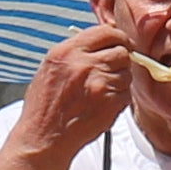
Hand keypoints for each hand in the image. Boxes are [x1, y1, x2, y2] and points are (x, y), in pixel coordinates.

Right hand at [2, 23, 131, 167]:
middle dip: (120, 61)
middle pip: (121, 51)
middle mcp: (84, 63)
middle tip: (112, 71)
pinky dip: (119, 99)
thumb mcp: (51, 67)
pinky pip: (126, 94)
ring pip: (126, 74)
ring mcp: (99, 83)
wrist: (44, 137)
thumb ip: (76, 52)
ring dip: (119, 82)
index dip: (118, 37)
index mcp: (67, 51)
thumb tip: (102, 43)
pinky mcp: (110, 102)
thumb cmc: (45, 106)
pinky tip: (101, 105)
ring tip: (100, 93)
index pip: (106, 31)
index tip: (121, 44)